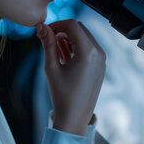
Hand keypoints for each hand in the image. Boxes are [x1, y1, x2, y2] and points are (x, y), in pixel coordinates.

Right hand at [36, 20, 105, 135]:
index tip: (45, 31)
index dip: (56, 24)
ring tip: (55, 51)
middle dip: (63, 30)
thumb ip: (47, 44)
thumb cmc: (62, 95)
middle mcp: (99, 53)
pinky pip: (89, 47)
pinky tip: (65, 57)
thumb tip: (41, 27)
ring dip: (69, 38)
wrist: (75, 118)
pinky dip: (76, 47)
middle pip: (79, 28)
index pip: (72, 25)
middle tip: (48, 40)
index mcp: (88, 52)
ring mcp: (102, 59)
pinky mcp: (101, 65)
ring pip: (84, 37)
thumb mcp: (51, 68)